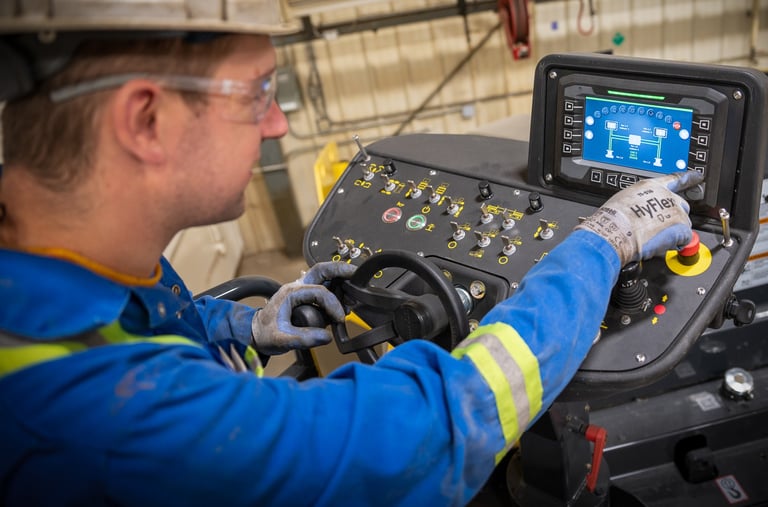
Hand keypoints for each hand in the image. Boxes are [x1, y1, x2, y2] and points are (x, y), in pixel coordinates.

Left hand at [251, 261, 356, 354]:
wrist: (254, 333)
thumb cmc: (265, 334)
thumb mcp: (280, 340)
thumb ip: (303, 339)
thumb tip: (327, 337)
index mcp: (291, 292)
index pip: (319, 291)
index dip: (333, 304)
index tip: (340, 318)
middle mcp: (297, 287)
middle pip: (322, 270)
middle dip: (341, 270)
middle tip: (357, 274)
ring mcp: (302, 290)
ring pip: (325, 277)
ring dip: (341, 281)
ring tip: (353, 294)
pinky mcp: (306, 298)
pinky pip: (324, 288)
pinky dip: (337, 291)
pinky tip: (345, 303)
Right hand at [575, 171, 703, 264]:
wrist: (614, 232)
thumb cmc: (612, 220)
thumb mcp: (624, 201)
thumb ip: (640, 201)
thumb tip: (642, 209)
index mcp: (650, 187)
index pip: (675, 180)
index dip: (688, 178)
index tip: (697, 176)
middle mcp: (665, 196)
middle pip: (681, 205)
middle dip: (674, 217)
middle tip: (660, 227)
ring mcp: (675, 211)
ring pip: (684, 223)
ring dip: (674, 232)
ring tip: (655, 238)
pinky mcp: (680, 227)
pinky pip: (686, 238)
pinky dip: (677, 243)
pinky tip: (661, 244)